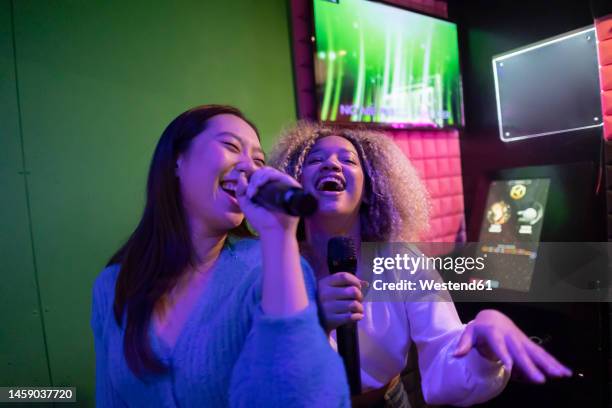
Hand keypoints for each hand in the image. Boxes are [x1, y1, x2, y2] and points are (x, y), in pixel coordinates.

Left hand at [236, 166, 299, 234]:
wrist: (273, 231)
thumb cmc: (261, 220)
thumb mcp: (245, 204)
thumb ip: (240, 190)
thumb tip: (241, 175)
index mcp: (267, 187)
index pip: (260, 174)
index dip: (251, 175)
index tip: (245, 184)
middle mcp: (276, 184)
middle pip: (264, 171)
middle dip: (253, 179)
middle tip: (249, 193)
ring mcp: (284, 185)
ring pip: (270, 172)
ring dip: (258, 179)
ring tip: (253, 192)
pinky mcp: (291, 186)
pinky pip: (279, 175)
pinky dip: (267, 178)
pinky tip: (259, 187)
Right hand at [317, 272, 365, 331]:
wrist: (313, 321)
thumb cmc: (326, 302)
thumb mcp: (331, 289)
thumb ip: (347, 284)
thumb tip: (365, 283)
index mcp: (324, 283)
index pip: (344, 277)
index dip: (355, 281)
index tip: (358, 286)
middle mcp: (324, 294)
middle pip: (353, 291)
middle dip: (359, 296)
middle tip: (358, 300)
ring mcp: (327, 307)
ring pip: (354, 304)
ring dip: (360, 308)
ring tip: (357, 309)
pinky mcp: (330, 320)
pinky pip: (351, 317)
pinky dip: (358, 316)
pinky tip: (357, 316)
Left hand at [453, 309, 571, 382]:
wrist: (492, 317)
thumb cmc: (479, 328)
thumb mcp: (469, 332)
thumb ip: (464, 343)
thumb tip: (456, 355)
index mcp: (494, 333)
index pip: (498, 345)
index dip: (504, 355)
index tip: (509, 366)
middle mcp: (510, 336)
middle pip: (520, 352)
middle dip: (530, 366)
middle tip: (539, 380)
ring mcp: (521, 340)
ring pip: (536, 353)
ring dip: (548, 364)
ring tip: (560, 375)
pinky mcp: (528, 344)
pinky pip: (542, 354)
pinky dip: (554, 362)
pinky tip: (565, 372)